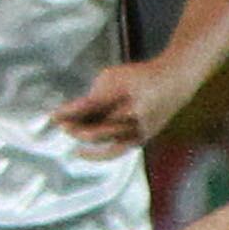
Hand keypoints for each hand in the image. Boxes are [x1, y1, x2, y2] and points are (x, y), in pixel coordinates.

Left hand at [54, 60, 180, 152]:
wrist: (175, 82)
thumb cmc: (141, 77)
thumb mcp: (115, 76)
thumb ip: (97, 93)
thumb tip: (77, 111)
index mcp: (128, 96)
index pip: (94, 105)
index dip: (72, 111)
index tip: (53, 115)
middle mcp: (136, 117)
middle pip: (100, 126)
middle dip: (76, 126)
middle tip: (59, 124)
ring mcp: (141, 129)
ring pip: (107, 138)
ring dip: (85, 136)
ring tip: (68, 131)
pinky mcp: (142, 138)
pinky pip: (116, 150)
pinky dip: (98, 153)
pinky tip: (82, 152)